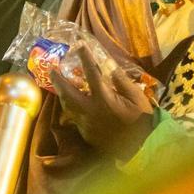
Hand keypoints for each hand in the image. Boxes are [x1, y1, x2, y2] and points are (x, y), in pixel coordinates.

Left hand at [49, 42, 154, 160]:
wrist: (141, 147)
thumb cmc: (141, 120)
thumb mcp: (137, 97)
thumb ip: (122, 82)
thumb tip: (109, 69)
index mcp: (104, 99)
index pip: (91, 74)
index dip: (85, 58)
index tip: (79, 46)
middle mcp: (90, 111)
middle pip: (68, 93)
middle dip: (58, 80)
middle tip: (51, 69)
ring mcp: (86, 123)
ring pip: (67, 107)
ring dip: (62, 94)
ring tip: (59, 85)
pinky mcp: (86, 133)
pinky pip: (74, 117)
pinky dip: (72, 107)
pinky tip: (73, 102)